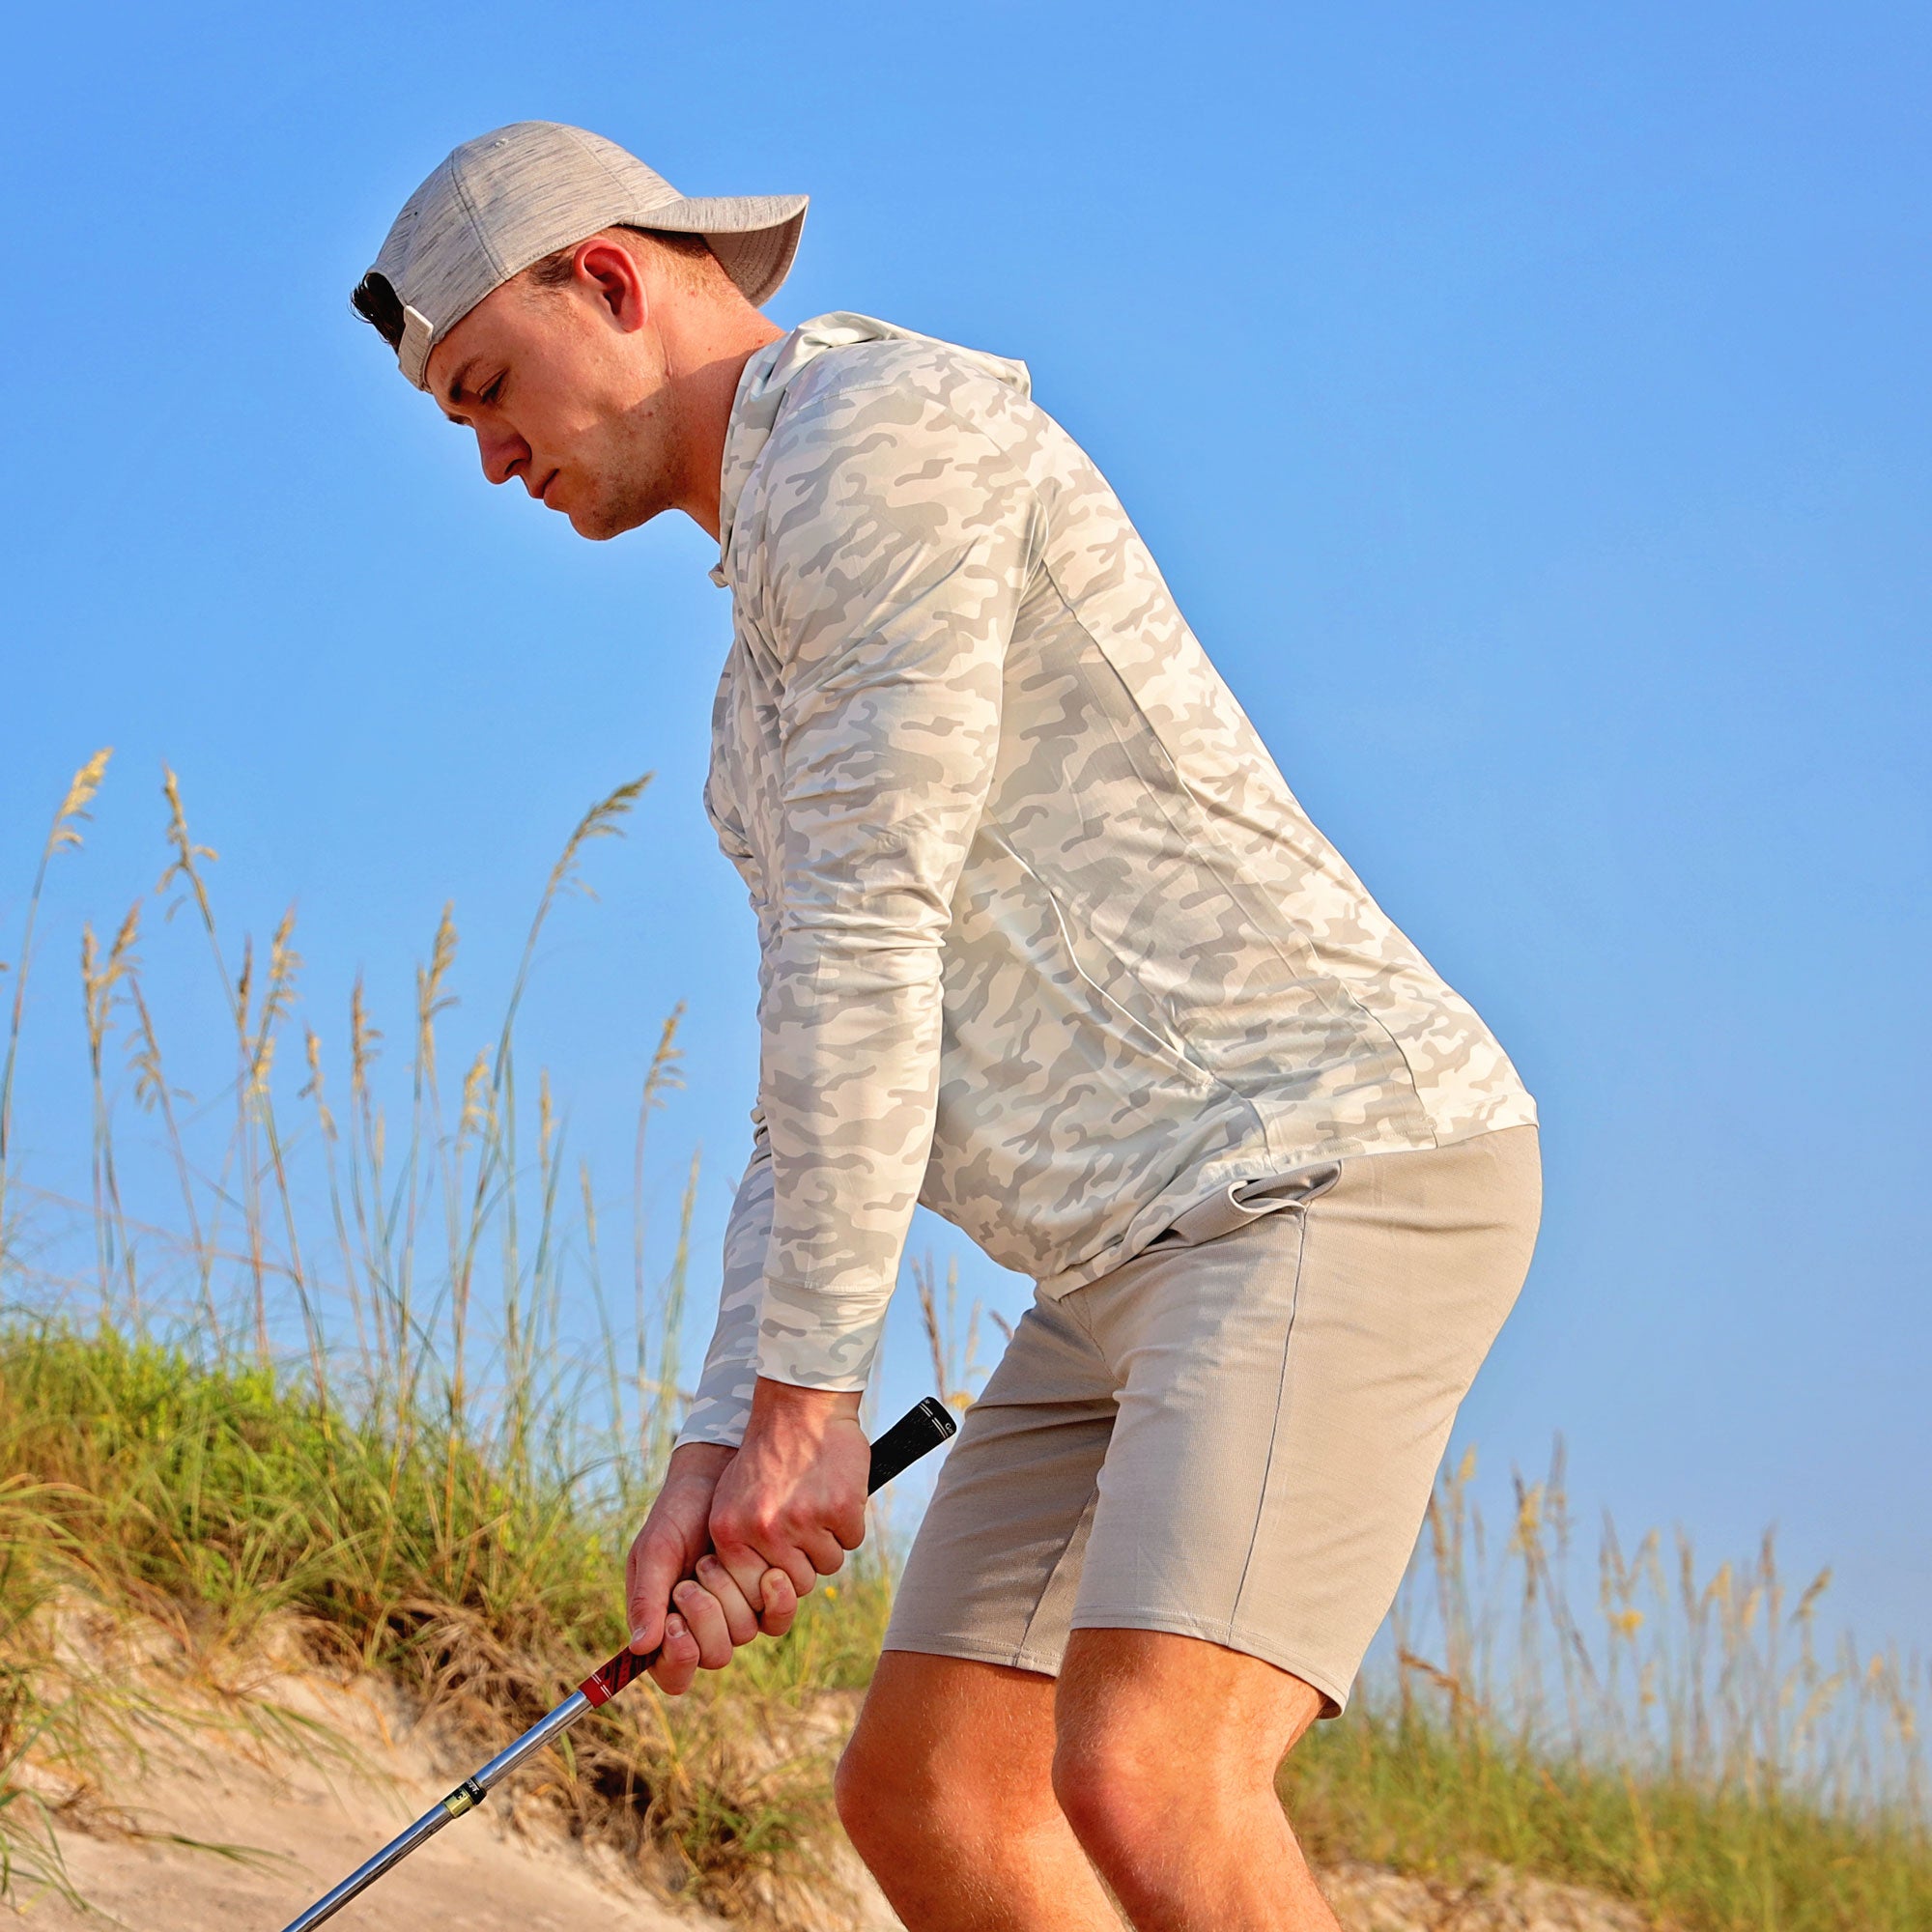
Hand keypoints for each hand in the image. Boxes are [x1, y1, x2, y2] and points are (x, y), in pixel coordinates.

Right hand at [624, 1442, 800, 1694]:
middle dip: (703, 1620)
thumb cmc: (677, 1513)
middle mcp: (704, 1626)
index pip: (672, 1674)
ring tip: (712, 1558)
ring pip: (743, 1636)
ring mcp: (737, 1612)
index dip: (676, 1661)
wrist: (717, 1476)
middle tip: (690, 1583)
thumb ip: (647, 1597)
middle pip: (713, 1657)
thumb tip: (639, 1647)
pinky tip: (769, 1574)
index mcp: (666, 1625)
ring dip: (729, 1597)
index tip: (675, 1625)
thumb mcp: (656, 1550)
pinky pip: (776, 1619)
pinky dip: (773, 1599)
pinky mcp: (766, 1596)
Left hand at [706, 1379, 869, 1618]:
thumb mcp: (733, 1499)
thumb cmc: (767, 1454)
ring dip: (831, 1538)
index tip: (783, 1557)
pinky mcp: (839, 1508)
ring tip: (818, 1500)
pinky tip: (836, 1490)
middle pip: (800, 1581)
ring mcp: (802, 1521)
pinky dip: (851, 1520)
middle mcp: (764, 1531)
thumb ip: (740, 1546)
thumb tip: (757, 1593)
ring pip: (829, 1563)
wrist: (799, 1404)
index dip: (776, 1578)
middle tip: (805, 1522)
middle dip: (808, 1558)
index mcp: (731, 1533)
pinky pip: (853, 1539)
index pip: (757, 1593)